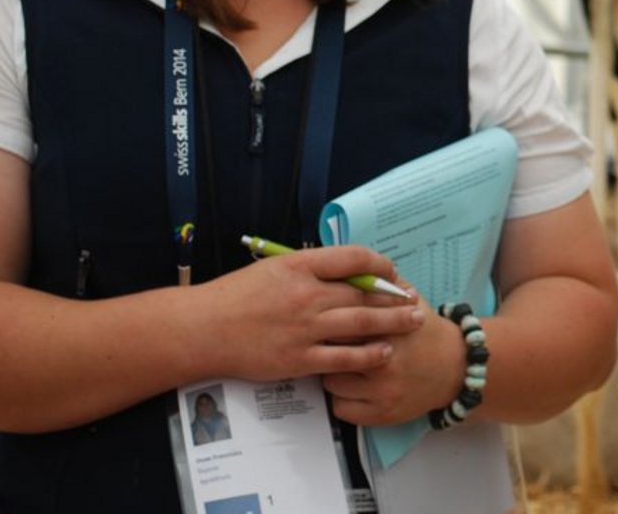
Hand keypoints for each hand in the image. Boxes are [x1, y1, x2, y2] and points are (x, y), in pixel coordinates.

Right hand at [200, 245, 423, 381]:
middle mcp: (306, 294)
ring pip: (361, 323)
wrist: (201, 330)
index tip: (391, 269)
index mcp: (299, 265)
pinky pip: (344, 357)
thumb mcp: (273, 267)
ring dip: (393, 322)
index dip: (379, 262)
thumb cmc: (234, 297)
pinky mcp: (298, 359)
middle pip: (364, 292)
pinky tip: (385, 351)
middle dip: (396, 295)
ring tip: (414, 321)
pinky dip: (369, 354)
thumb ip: (309, 267)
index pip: (352, 257)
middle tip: (415, 298)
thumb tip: (345, 268)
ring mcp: (304, 328)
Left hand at [321, 289, 465, 426]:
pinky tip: (352, 385)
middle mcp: (385, 361)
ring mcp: (382, 391)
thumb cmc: (426, 332)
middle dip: (325, 346)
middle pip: (331, 352)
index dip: (329, 318)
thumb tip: (349, 269)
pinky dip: (342, 398)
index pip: (342, 321)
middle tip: (324, 341)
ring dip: (333, 373)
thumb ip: (381, 283)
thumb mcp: (409, 298)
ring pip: (330, 383)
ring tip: (343, 364)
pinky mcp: (381, 414)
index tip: (324, 318)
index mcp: (389, 329)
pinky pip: (340, 408)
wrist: (456, 367)